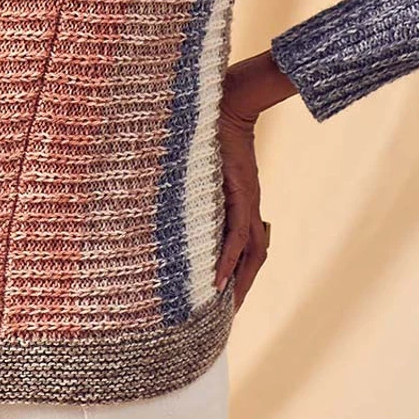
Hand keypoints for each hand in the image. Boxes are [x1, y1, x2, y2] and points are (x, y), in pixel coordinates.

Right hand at [213, 65, 271, 313]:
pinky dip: (230, 258)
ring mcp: (246, 200)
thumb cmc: (209, 129)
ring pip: (251, 252)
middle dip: (242, 288)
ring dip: (240, 282)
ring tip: (225, 308)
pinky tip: (220, 278)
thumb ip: (192, 185)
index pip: (244, 246)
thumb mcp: (200, 166)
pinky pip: (238, 234)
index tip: (221, 298)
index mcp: (239, 202)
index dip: (237, 273)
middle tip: (226, 317)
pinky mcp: (241, 193)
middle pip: (253, 257)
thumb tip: (165, 198)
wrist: (227, 101)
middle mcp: (248, 206)